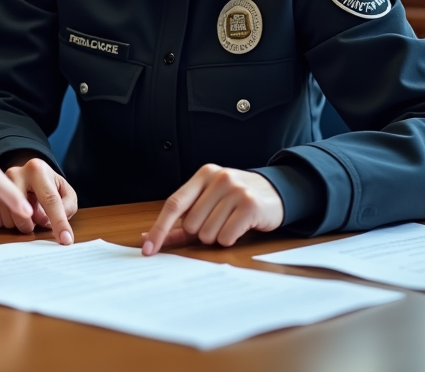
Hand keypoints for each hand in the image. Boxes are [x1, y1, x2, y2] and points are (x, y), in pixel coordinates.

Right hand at [1, 155, 77, 244]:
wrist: (25, 175)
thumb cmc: (47, 185)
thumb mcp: (64, 190)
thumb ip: (68, 205)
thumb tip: (60, 222)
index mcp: (36, 169)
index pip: (50, 200)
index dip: (59, 222)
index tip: (65, 240)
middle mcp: (14, 173)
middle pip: (24, 212)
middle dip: (34, 223)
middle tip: (39, 220)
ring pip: (10, 219)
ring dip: (22, 224)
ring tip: (27, 215)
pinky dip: (10, 223)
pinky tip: (15, 215)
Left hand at [141, 165, 283, 254]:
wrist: (276, 193)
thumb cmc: (235, 201)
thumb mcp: (209, 203)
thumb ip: (180, 222)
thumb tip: (149, 237)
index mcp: (203, 175)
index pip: (174, 204)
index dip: (159, 228)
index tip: (148, 249)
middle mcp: (218, 178)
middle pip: (191, 224)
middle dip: (201, 232)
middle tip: (218, 221)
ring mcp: (235, 190)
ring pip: (208, 233)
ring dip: (217, 236)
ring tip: (231, 222)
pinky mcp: (251, 205)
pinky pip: (227, 237)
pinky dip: (230, 239)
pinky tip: (241, 226)